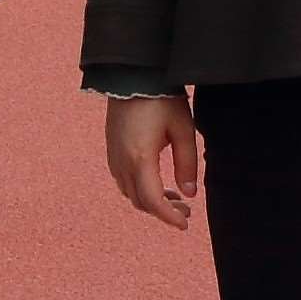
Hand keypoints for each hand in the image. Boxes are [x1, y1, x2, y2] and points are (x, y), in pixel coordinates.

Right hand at [104, 93, 199, 228]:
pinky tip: (154, 181)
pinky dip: (138, 189)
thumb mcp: (183, 130)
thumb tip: (189, 194)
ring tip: (173, 197)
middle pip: (139, 201)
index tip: (185, 224)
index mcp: (140, 159)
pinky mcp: (111, 148)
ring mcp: (113, 155)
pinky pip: (122, 179)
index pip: (153, 201)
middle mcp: (122, 161)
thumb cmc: (161, 100)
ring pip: (129, 192)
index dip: (169, 217)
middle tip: (186, 211)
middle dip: (162, 211)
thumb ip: (187, 164)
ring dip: (150, 201)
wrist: (132, 75)